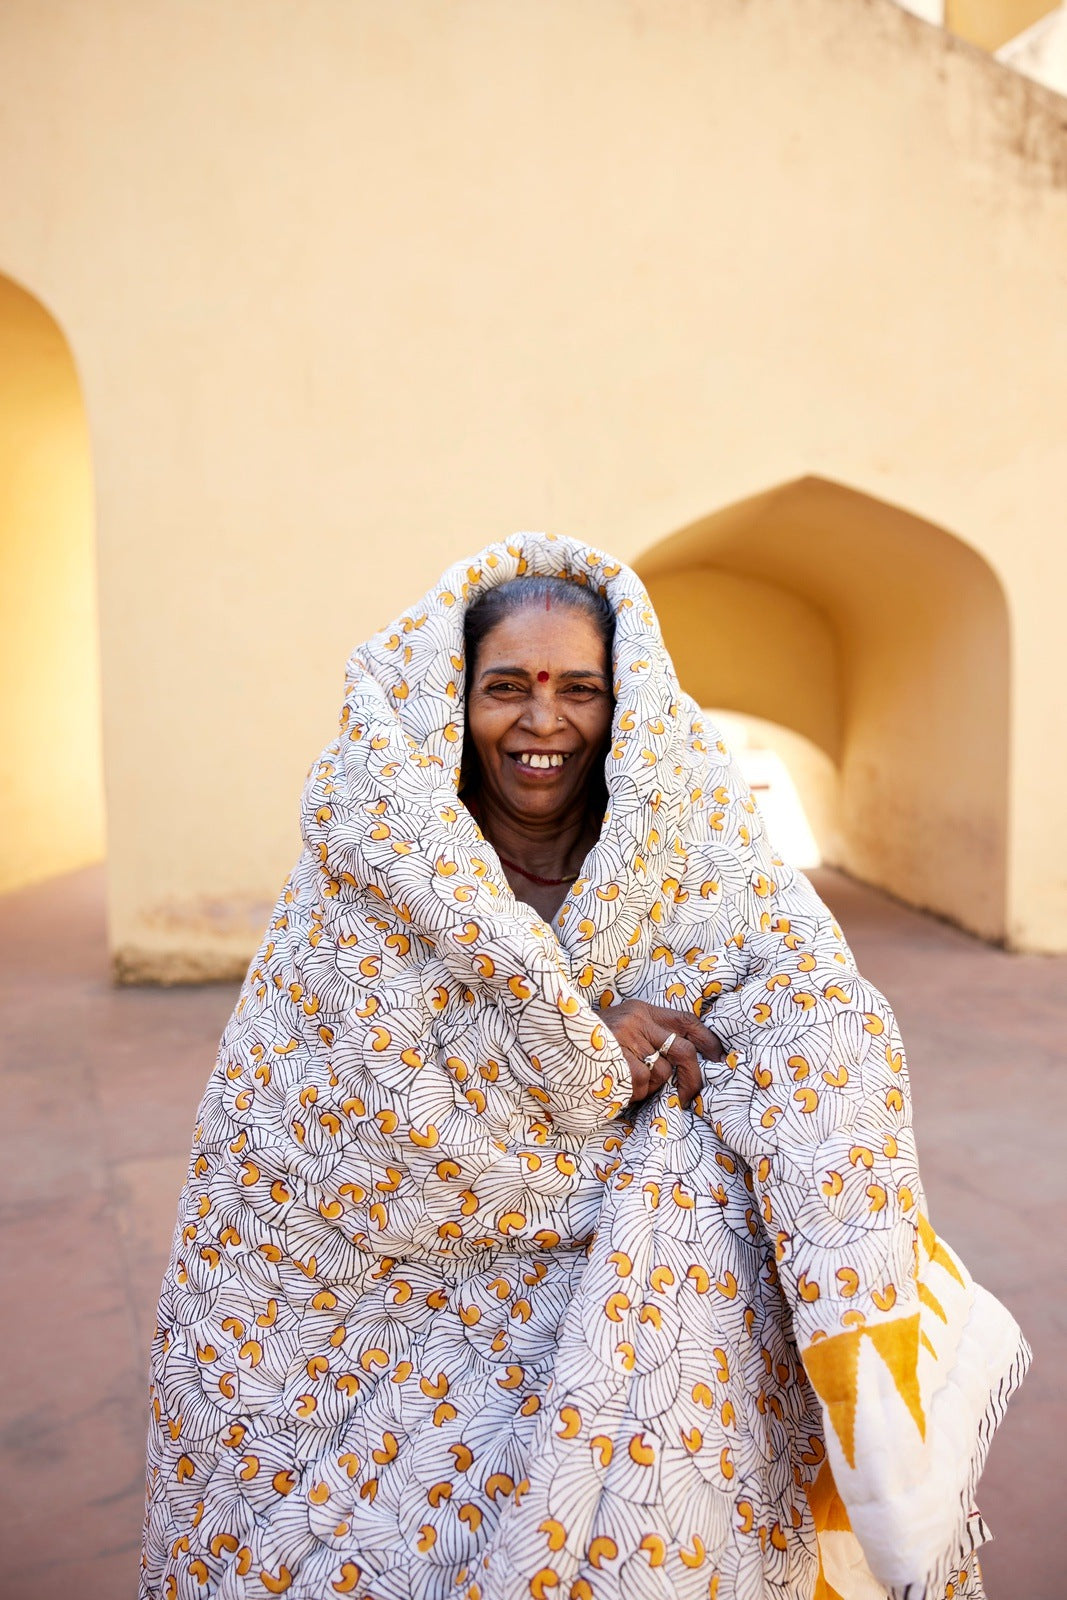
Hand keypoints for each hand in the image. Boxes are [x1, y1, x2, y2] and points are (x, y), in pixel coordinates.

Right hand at [600, 999, 722, 1108]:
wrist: (552, 1042)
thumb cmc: (590, 1044)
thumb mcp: (620, 1028)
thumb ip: (648, 1037)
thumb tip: (685, 1063)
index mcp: (640, 1009)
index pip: (685, 1020)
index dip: (707, 1039)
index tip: (718, 1057)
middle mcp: (636, 1020)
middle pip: (683, 1050)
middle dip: (693, 1077)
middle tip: (690, 1096)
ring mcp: (626, 1038)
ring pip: (662, 1072)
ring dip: (652, 1088)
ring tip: (631, 1086)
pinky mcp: (619, 1058)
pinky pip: (643, 1084)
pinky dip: (636, 1093)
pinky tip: (620, 1089)